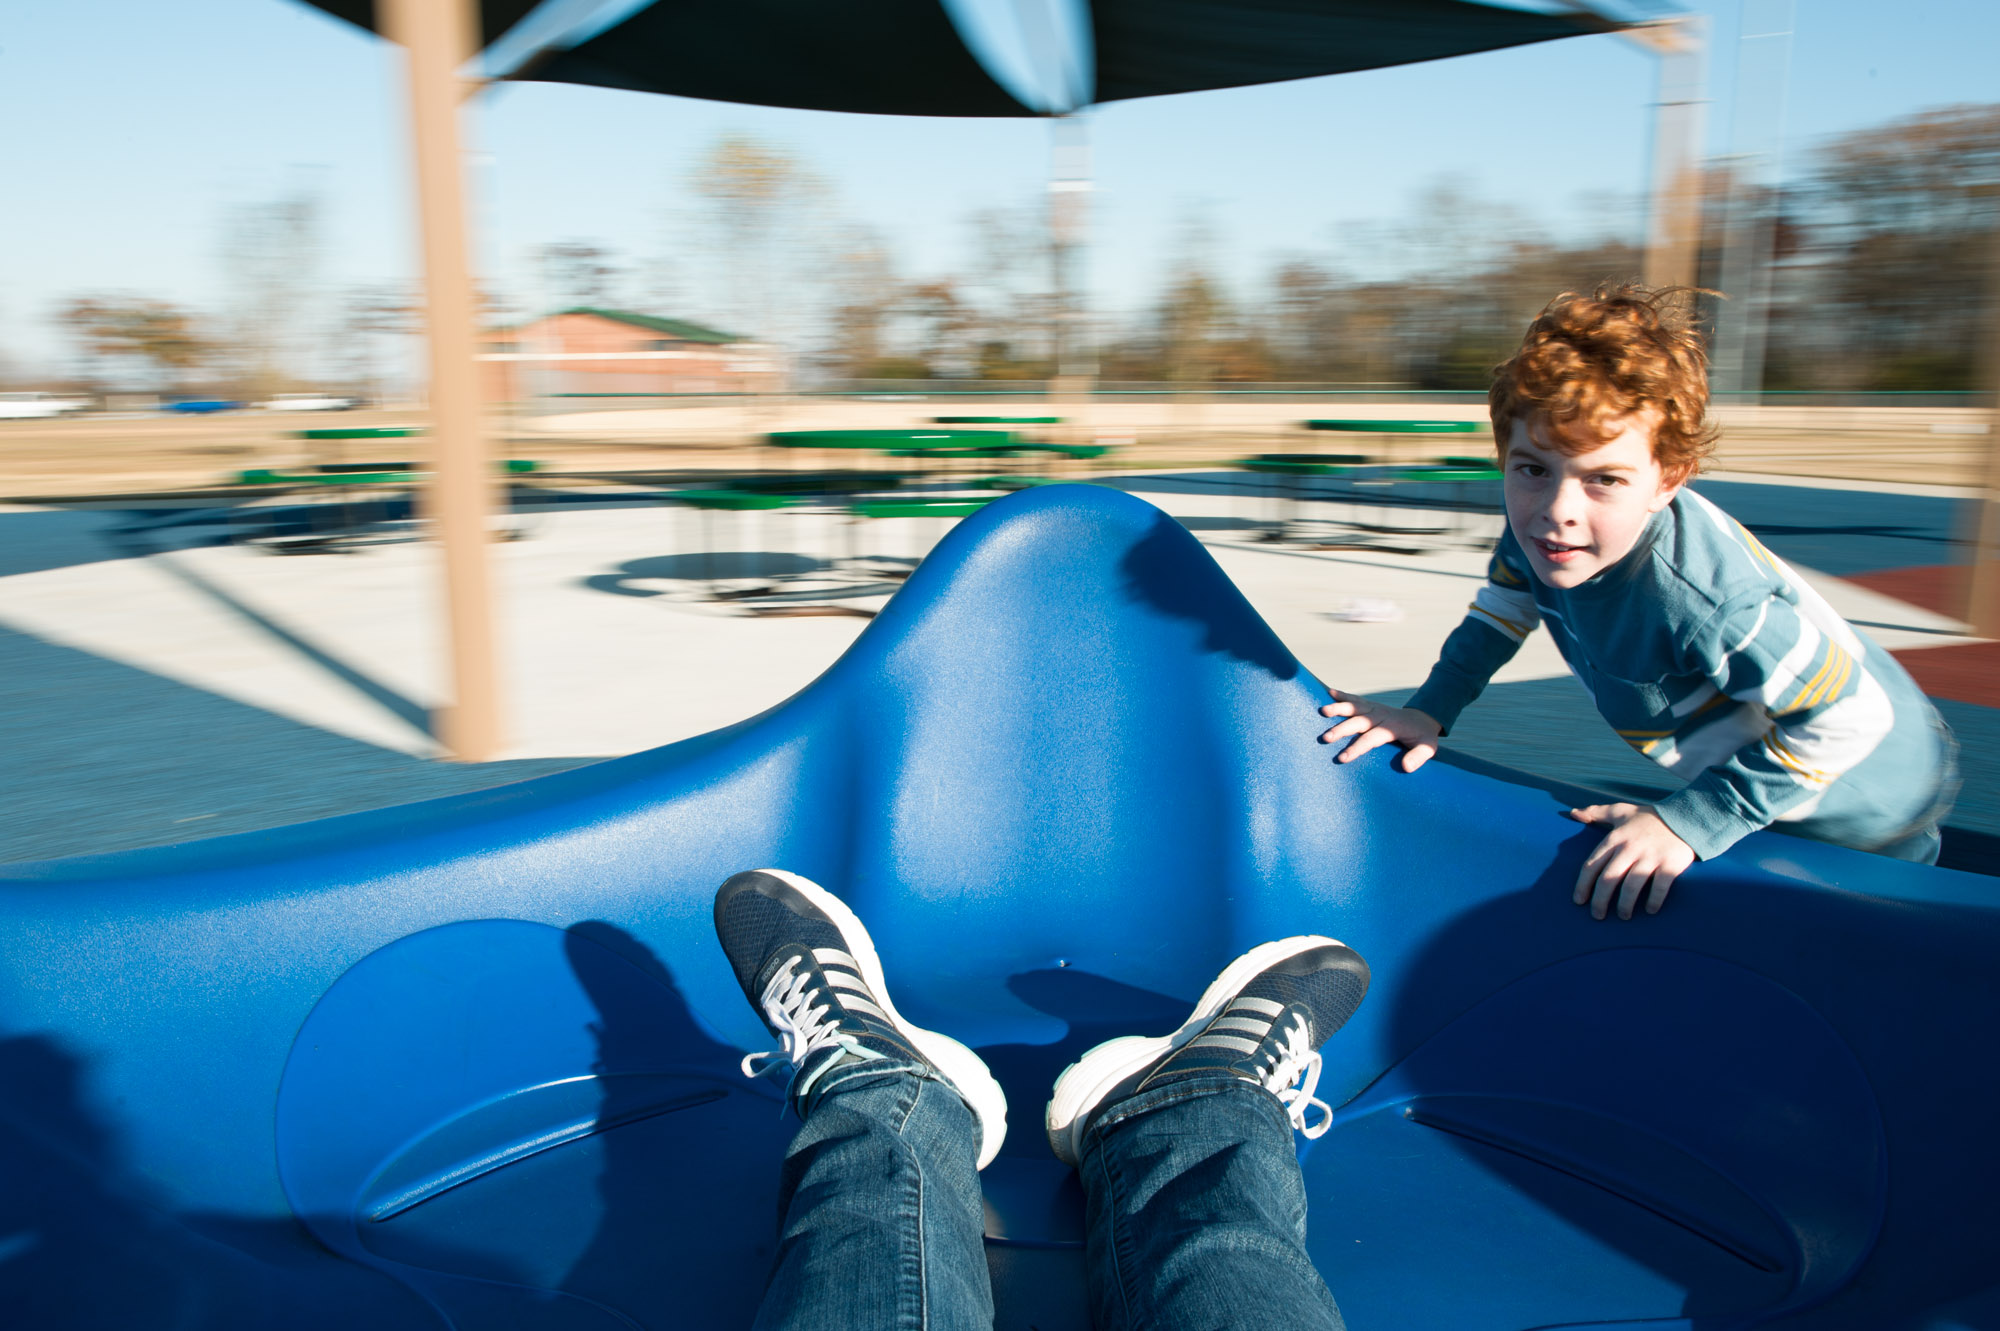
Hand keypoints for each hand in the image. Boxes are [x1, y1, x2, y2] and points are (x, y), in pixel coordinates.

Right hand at [1317, 691, 1441, 772]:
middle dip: (1342, 729)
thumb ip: (1419, 757)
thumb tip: (1407, 767)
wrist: (1422, 718)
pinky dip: (1343, 695)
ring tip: (1323, 711)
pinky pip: (1356, 699)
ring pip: (1355, 707)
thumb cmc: (1422, 736)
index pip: (1372, 738)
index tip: (1342, 758)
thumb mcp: (1428, 748)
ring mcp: (1375, 709)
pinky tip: (1329, 692)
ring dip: (1339, 708)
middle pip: (1359, 722)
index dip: (1357, 748)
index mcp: (1392, 728)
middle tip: (1326, 737)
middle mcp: (1381, 716)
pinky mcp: (1371, 705)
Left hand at [1567, 804, 1694, 919]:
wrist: (1686, 817)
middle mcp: (1630, 849)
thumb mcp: (1620, 811)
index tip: (1579, 901)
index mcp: (1615, 839)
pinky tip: (1650, 910)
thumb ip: (1596, 812)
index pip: (1592, 865)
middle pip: (1608, 880)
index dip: (1583, 885)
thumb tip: (1573, 814)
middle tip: (1597, 916)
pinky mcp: (1670, 865)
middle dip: (1599, 901)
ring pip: (1631, 887)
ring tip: (1623, 916)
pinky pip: (1659, 888)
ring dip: (1624, 905)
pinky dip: (1653, 902)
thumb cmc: (1649, 817)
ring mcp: (1650, 857)